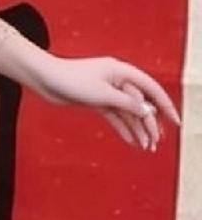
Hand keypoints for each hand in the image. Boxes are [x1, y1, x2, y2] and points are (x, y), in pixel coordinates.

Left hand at [31, 54, 179, 150]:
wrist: (45, 80)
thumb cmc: (71, 80)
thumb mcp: (102, 94)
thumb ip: (127, 103)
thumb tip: (148, 111)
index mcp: (122, 72)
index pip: (151, 89)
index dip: (165, 105)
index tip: (175, 121)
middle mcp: (118, 81)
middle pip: (140, 103)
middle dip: (150, 123)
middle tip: (156, 143)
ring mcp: (107, 92)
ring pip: (128, 112)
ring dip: (137, 129)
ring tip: (146, 147)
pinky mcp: (96, 101)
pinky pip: (115, 116)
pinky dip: (123, 128)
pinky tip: (132, 141)